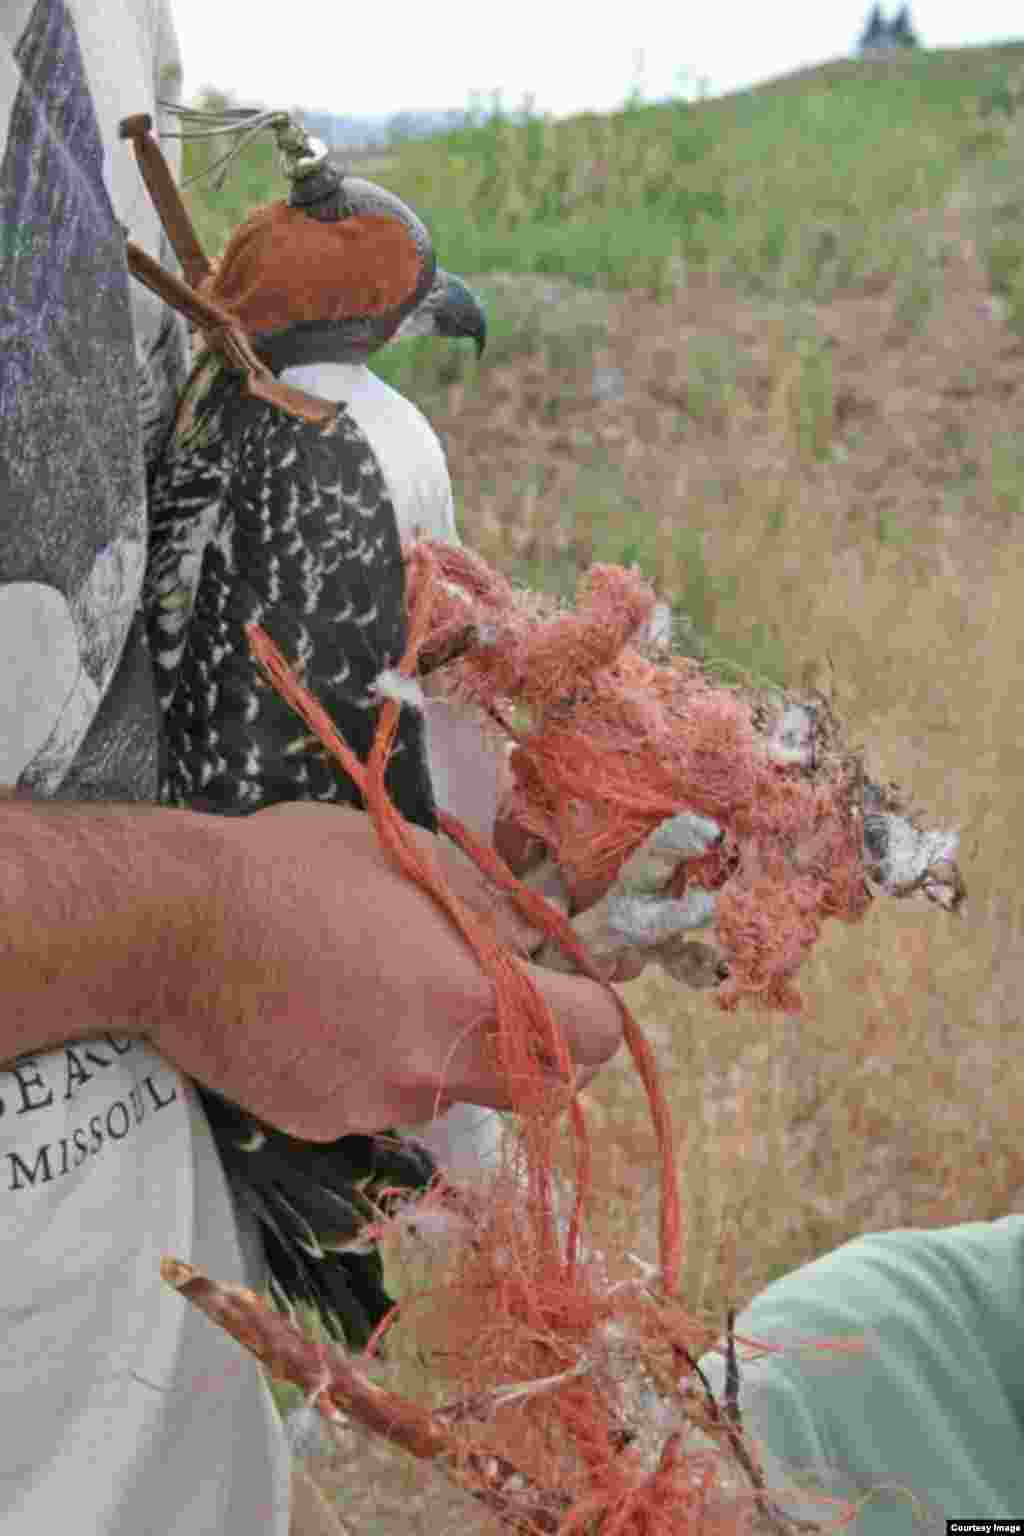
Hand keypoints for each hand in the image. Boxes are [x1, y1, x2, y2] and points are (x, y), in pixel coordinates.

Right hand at [151, 802, 623, 1140]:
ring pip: (455, 1092)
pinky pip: (383, 1100)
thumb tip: (537, 932)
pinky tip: (329, 1013)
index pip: (597, 1036)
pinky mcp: (324, 1124)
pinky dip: (379, 1065)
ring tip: (384, 986)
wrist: (175, 927)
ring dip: (449, 1052)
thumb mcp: (414, 853)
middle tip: (509, 994)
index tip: (580, 982)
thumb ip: (493, 904)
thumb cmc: (298, 869)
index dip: (601, 1006)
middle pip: (543, 1089)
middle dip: (544, 1047)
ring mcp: (377, 1108)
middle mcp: (437, 1071)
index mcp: (475, 998)